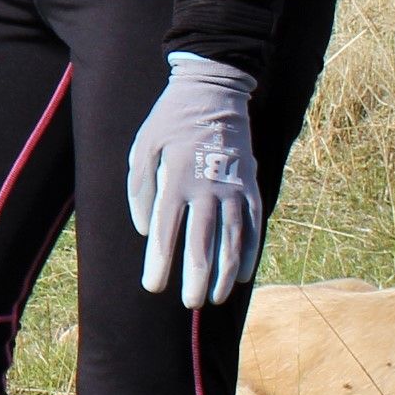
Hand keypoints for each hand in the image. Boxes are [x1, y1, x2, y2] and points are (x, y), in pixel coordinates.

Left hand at [128, 54, 264, 308]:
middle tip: (189, 303)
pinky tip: (244, 275)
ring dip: (225, 273)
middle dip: (196, 277)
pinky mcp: (251, 186)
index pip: (166, 230)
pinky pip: (254, 225)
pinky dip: (250, 252)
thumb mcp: (142, 146)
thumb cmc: (169, 122)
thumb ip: (140, 190)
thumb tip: (147, 231)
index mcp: (176, 178)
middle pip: (203, 242)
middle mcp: (208, 187)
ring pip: (232, 240)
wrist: (213, 92)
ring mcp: (234, 187)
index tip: (153, 286)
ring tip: (216, 298)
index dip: (160, 262)